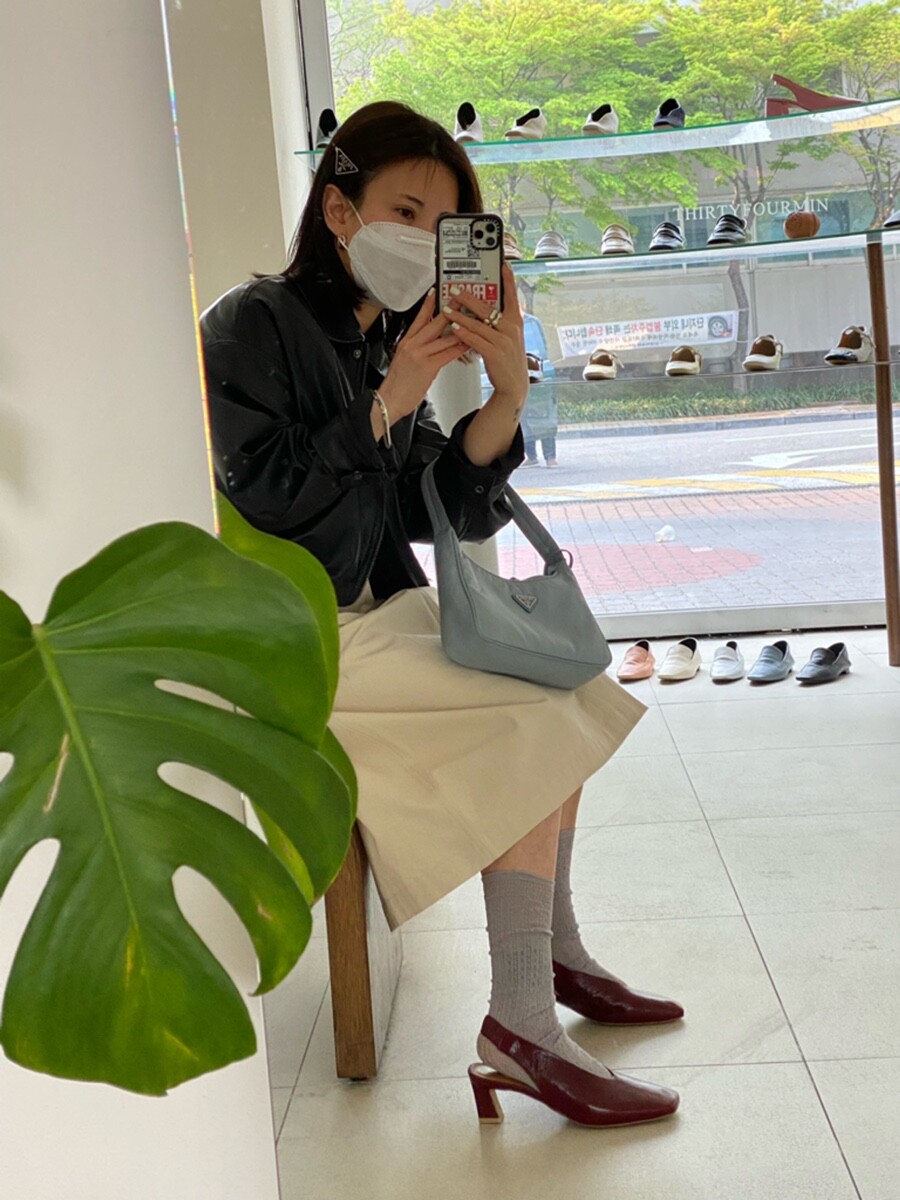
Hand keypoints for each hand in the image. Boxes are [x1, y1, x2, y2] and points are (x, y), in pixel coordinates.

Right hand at [377, 290, 465, 420]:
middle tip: (461, 300)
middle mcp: (413, 345)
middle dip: (450, 310)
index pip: (419, 318)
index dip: (428, 304)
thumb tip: (427, 345)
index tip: (436, 293)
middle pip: (434, 322)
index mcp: (405, 342)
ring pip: (444, 337)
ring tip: (471, 321)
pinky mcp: (428, 367)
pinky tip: (469, 343)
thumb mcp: (401, 360)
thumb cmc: (396, 385)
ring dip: (460, 329)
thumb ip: (415, 350)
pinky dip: (459, 348)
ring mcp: (420, 355)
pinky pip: (448, 354)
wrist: (389, 400)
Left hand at [441, 264, 527, 406]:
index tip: (502, 264)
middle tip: (454, 289)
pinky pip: (475, 339)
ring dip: (459, 315)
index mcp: (515, 321)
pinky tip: (453, 327)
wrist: (514, 385)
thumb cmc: (508, 360)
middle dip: (468, 297)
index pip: (512, 295)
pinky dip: (463, 333)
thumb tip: (490, 307)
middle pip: (487, 307)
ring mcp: (502, 340)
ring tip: (446, 308)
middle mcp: (510, 328)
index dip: (507, 279)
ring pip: (477, 323)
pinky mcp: (494, 352)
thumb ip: (503, 321)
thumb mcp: (511, 337)